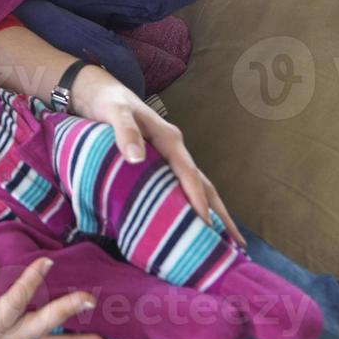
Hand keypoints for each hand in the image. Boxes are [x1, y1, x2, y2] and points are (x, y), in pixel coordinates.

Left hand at [71, 66, 245, 247]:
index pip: (188, 173)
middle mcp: (175, 150)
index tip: (206, 224)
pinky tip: (195, 225)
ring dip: (212, 214)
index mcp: (169, 139)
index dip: (197, 198)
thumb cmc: (110, 102)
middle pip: (203, 185)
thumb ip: (125, 131)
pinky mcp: (161, 165)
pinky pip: (181, 188)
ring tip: (227, 243)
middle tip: (237, 246)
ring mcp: (170, 158)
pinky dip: (192, 207)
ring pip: (197, 188)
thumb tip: (136, 158)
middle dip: (221, 215)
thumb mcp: (115, 112)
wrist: (100, 91)